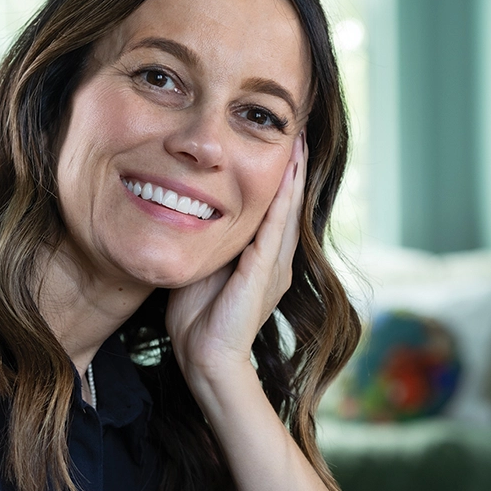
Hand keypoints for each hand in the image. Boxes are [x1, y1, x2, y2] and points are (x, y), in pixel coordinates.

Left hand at [165, 135, 305, 392]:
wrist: (205, 357)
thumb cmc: (198, 319)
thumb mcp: (205, 268)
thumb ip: (209, 243)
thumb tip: (191, 212)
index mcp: (264, 262)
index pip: (276, 213)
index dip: (281, 181)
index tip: (282, 149)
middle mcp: (277, 262)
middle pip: (290, 207)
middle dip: (294, 170)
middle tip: (298, 134)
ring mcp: (274, 267)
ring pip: (288, 212)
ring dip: (293, 177)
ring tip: (299, 144)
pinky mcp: (264, 272)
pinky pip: (276, 228)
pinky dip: (282, 200)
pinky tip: (287, 175)